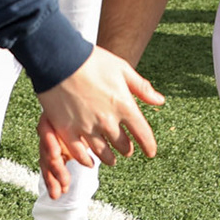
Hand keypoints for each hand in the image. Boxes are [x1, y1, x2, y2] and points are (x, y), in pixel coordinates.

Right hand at [34, 46, 164, 198]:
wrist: (58, 58)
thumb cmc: (91, 60)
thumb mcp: (122, 69)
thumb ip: (141, 88)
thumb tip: (160, 101)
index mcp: (124, 105)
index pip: (143, 134)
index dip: (149, 146)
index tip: (150, 152)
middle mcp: (107, 120)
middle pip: (123, 146)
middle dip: (127, 149)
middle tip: (127, 150)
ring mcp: (86, 127)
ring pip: (103, 153)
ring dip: (109, 158)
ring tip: (111, 160)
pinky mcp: (66, 130)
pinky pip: (79, 154)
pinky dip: (86, 160)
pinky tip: (90, 162)